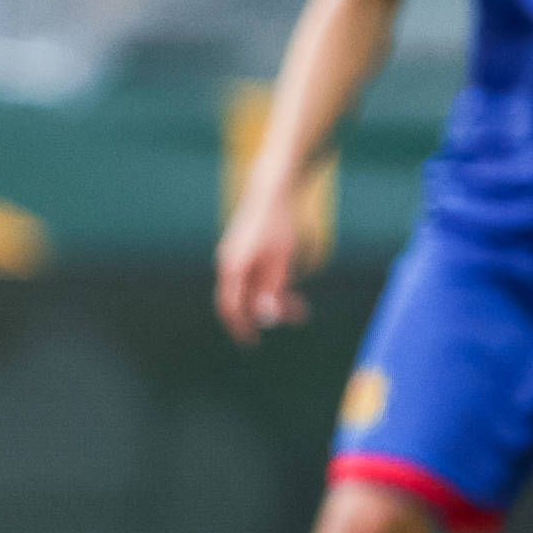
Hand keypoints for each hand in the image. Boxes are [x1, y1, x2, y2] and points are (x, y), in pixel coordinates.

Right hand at [215, 171, 308, 344]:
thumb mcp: (282, 261)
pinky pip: (254, 275)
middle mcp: (230, 263)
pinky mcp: (244, 248)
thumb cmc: (279, 225)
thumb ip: (272, 290)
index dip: (241, 327)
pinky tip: (290, 274)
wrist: (273, 190)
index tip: (254, 342)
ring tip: (302, 299)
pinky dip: (271, 282)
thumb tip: (266, 317)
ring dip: (274, 296)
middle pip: (243, 298)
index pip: (230, 307)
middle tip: (300, 315)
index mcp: (233, 267)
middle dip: (269, 311)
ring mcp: (235, 255)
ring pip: (252, 287)